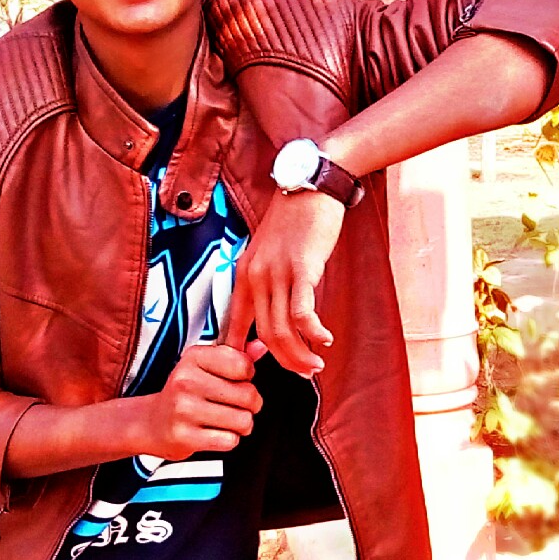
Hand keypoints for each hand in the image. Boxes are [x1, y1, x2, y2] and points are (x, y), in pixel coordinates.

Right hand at [130, 344, 265, 460]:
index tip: (237, 380)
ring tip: (225, 420)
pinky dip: (228, 439)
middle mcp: (186, 380)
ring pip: (243, 420)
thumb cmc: (184, 393)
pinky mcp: (185, 436)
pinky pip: (230, 440)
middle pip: (248, 395)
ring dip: (241, 424)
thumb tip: (261, 347)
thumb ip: (236, 357)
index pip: (243, 365)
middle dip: (250, 404)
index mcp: (193, 358)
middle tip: (235, 405)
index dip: (248, 376)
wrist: (152, 423)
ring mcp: (184, 409)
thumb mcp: (205, 367)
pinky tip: (214, 432)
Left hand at [223, 189, 344, 375]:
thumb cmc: (293, 223)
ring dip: (301, 354)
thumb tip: (275, 320)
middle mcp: (255, 278)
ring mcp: (277, 273)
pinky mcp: (302, 268)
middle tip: (302, 372)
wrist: (308, 186)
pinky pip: (302, 311)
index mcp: (244, 276)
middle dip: (284, 361)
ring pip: (282, 329)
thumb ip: (267, 285)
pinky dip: (313, 331)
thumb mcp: (269, 255)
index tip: (257, 369)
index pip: (233, 326)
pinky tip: (325, 339)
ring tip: (316, 365)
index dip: (242, 354)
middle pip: (264, 335)